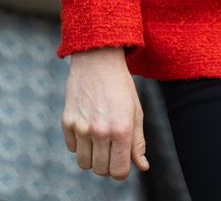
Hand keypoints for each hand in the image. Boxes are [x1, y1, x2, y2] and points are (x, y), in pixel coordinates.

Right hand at [62, 47, 148, 179]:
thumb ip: (138, 142)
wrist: (97, 60)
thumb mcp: (135, 111)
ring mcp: (81, 127)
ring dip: (92, 157)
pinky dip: (79, 144)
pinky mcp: (66, 122)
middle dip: (107, 165)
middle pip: (100, 170)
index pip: (119, 171)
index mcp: (122, 129)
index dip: (122, 170)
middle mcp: (100, 131)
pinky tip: (87, 127)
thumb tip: (142, 166)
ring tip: (99, 139)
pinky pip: (72, 148)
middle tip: (111, 149)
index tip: (122, 162)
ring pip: (84, 163)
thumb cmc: (120, 86)